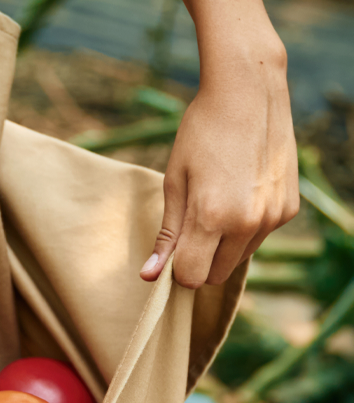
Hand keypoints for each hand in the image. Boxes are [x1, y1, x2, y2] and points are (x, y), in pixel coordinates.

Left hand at [140, 3, 298, 289]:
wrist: (249, 91)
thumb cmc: (201, 134)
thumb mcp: (174, 183)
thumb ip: (166, 235)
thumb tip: (148, 276)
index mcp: (212, 218)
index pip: (190, 277)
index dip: (177, 268)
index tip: (174, 248)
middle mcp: (247, 223)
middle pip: (215, 275)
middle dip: (200, 261)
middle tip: (193, 226)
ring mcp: (272, 217)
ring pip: (238, 260)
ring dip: (224, 246)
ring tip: (218, 203)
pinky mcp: (288, 209)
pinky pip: (259, 239)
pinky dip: (246, 229)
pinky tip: (241, 194)